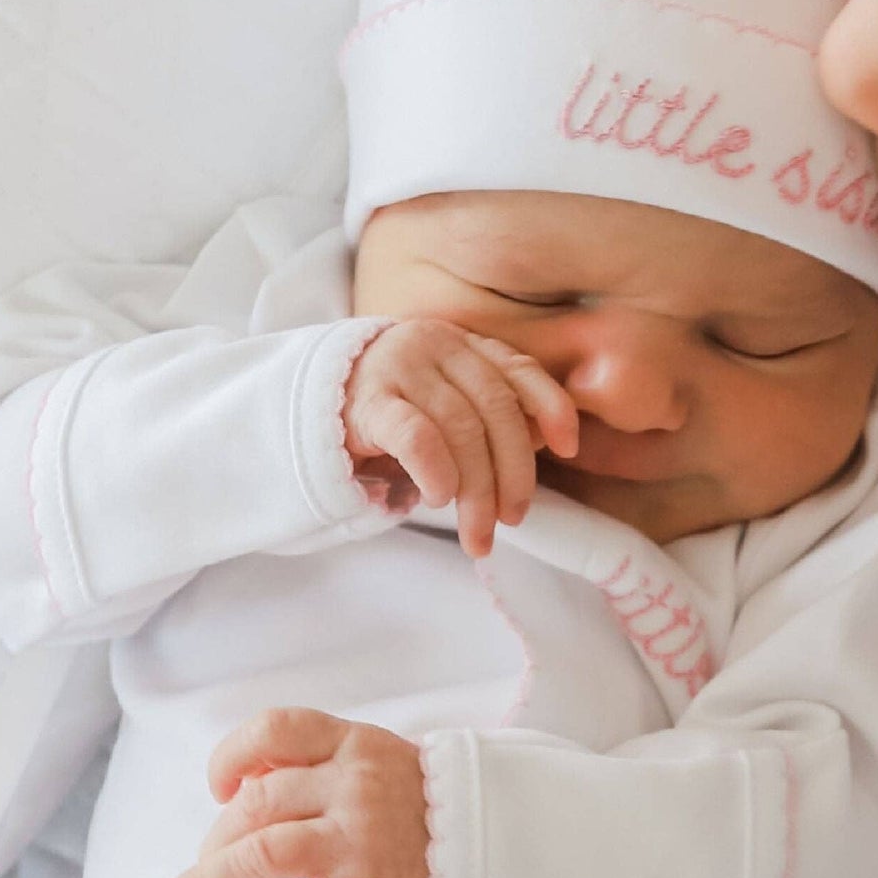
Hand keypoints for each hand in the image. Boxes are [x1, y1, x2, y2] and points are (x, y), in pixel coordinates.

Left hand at [157, 708, 428, 877]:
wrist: (479, 841)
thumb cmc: (407, 801)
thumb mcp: (367, 758)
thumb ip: (311, 761)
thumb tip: (238, 780)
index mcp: (352, 744)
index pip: (276, 729)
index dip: (232, 754)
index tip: (219, 786)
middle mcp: (354, 785)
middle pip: (258, 801)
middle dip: (217, 836)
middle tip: (204, 865)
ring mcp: (360, 839)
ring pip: (264, 852)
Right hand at [342, 319, 578, 556]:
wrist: (308, 405)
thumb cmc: (393, 411)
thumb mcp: (446, 402)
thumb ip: (489, 414)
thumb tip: (542, 443)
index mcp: (464, 344)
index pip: (519, 369)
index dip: (551, 406)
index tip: (569, 448)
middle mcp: (437, 345)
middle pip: (494, 408)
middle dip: (512, 470)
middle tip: (513, 518)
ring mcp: (401, 366)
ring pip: (460, 427)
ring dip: (477, 489)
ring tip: (478, 532)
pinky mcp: (368, 400)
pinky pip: (417, 435)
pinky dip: (438, 470)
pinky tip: (440, 498)